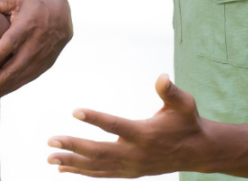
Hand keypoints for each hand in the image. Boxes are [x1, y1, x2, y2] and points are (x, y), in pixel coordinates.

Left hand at [0, 0, 72, 104]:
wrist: (61, 20)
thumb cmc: (32, 8)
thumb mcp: (18, 0)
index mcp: (28, 25)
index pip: (15, 39)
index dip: (3, 49)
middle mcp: (35, 46)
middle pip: (13, 68)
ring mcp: (38, 61)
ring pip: (16, 80)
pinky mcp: (39, 70)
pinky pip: (20, 83)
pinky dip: (4, 91)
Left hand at [47, 74, 209, 176]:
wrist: (197, 152)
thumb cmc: (187, 122)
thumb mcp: (185, 104)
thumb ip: (171, 91)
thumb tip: (162, 77)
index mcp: (145, 134)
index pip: (116, 126)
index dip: (96, 119)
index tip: (75, 111)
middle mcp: (135, 154)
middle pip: (99, 152)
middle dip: (73, 147)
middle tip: (51, 141)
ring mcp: (131, 166)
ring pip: (97, 167)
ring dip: (72, 163)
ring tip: (50, 158)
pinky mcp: (128, 172)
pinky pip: (101, 174)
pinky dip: (82, 172)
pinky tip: (63, 169)